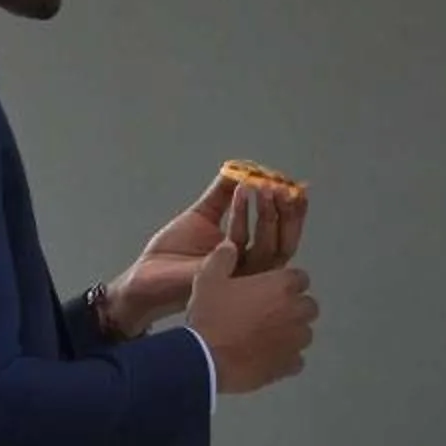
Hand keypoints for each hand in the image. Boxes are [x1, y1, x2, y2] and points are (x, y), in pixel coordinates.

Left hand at [104, 170, 307, 334]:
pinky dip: (242, 216)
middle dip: (288, 214)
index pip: (282, 235)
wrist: (148, 273)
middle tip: (282, 186)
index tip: (297, 186)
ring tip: (262, 186)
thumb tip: (240, 169)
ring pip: (268, 247)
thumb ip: (222, 194)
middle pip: (284, 244)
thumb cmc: (174, 251)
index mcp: (251, 255)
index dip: (294, 212)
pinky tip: (239, 193)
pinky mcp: (222, 275)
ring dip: (267, 214)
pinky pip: (239, 245)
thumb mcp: (203, 215)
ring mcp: (238, 275)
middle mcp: (250, 269)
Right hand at [184, 240, 315, 394]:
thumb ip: (222, 258)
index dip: (285, 284)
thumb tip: (230, 246)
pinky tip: (266, 359)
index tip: (269, 290)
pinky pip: (296, 360)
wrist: (205, 359)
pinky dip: (285, 359)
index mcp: (281, 285)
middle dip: (293, 308)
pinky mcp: (289, 365)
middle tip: (268, 314)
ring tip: (267, 338)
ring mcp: (295, 340)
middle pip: (308, 306)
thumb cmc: (210, 315)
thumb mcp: (208, 278)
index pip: (300, 278)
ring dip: (291, 334)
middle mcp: (295, 311)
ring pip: (304, 334)